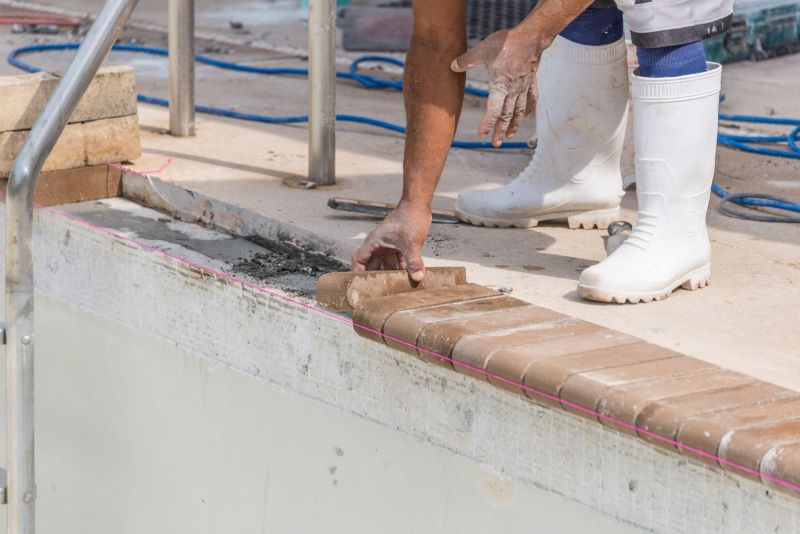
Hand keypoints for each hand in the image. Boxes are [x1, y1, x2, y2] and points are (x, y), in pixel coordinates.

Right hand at [352, 201, 430, 280]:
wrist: (418, 205)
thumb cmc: (408, 218)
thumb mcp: (410, 242)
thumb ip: (413, 261)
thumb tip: (417, 276)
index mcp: (374, 242)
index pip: (359, 259)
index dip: (358, 272)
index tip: (362, 284)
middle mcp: (379, 245)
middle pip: (373, 265)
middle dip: (377, 276)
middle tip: (381, 290)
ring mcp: (389, 245)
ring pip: (387, 264)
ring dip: (391, 274)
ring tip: (396, 286)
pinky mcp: (400, 245)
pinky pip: (398, 260)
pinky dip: (402, 268)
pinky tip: (409, 276)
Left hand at [451, 28, 543, 145]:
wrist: (530, 36)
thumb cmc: (505, 43)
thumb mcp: (481, 51)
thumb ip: (466, 60)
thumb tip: (451, 66)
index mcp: (499, 86)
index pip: (493, 111)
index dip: (487, 124)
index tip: (482, 135)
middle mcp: (513, 90)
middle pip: (507, 116)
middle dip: (500, 131)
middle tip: (496, 143)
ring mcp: (523, 87)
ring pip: (519, 110)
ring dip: (514, 124)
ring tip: (510, 136)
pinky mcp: (532, 80)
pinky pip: (531, 98)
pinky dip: (528, 109)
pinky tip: (526, 116)